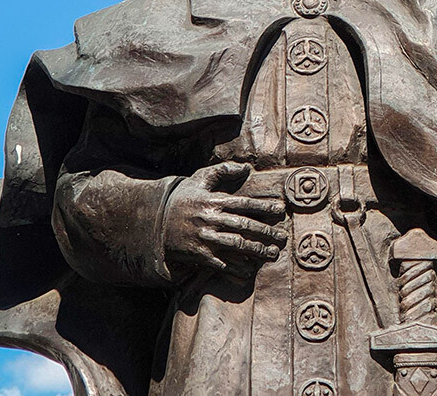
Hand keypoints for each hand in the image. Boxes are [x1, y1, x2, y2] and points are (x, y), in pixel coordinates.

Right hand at [163, 162, 286, 277]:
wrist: (153, 220)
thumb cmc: (182, 198)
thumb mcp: (199, 180)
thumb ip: (223, 171)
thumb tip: (246, 168)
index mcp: (214, 201)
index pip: (245, 203)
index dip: (264, 207)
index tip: (281, 210)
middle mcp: (211, 219)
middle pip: (245, 226)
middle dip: (266, 232)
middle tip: (283, 238)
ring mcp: (204, 238)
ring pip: (236, 245)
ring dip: (257, 250)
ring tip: (273, 254)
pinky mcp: (197, 254)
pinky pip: (220, 262)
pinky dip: (236, 267)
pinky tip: (250, 269)